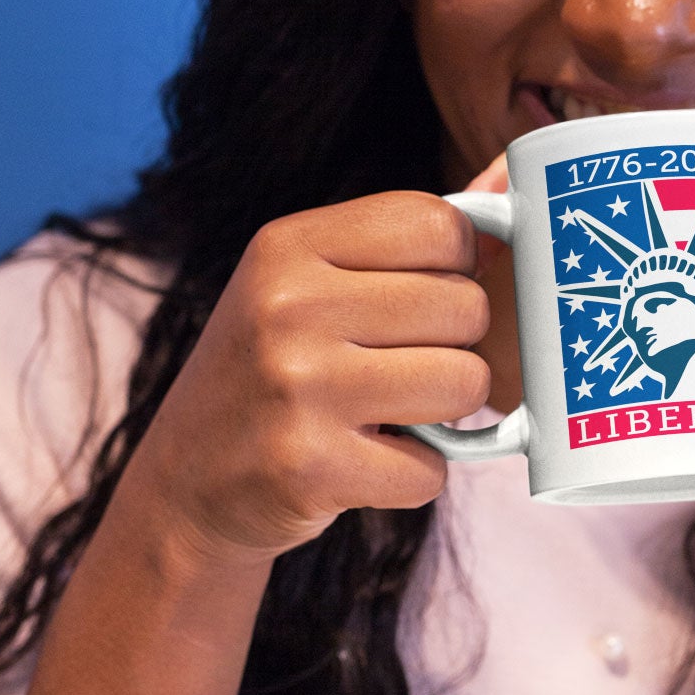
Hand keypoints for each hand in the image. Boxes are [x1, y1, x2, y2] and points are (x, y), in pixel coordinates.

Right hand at [127, 159, 508, 565]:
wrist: (185, 485)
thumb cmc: (277, 370)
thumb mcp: (310, 284)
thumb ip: (405, 247)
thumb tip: (509, 210)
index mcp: (289, 245)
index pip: (440, 224)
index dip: (456, 266)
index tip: (420, 297)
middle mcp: (287, 304)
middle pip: (467, 307)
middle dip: (453, 346)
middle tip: (396, 367)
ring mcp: (296, 385)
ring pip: (465, 384)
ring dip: (443, 414)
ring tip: (386, 414)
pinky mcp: (308, 466)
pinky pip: (432, 469)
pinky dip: (412, 476)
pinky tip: (362, 464)